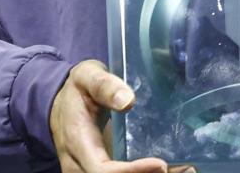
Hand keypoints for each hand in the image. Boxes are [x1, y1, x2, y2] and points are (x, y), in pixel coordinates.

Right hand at [50, 59, 190, 172]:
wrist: (56, 103)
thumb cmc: (77, 88)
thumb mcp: (87, 76)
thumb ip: (104, 85)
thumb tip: (127, 101)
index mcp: (77, 141)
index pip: (101, 169)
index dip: (130, 171)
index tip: (160, 164)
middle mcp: (78, 163)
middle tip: (182, 169)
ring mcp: (86, 170)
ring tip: (183, 169)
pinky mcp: (96, 170)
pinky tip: (172, 169)